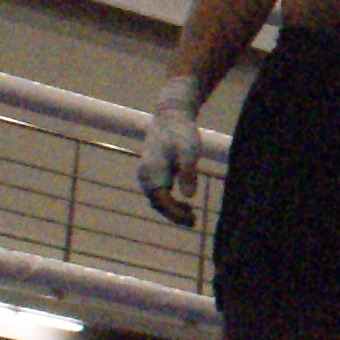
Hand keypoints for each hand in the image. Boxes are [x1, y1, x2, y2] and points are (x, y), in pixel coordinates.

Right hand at [137, 80, 202, 225]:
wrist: (170, 117)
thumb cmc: (181, 133)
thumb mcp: (189, 151)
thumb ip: (188, 173)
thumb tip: (189, 197)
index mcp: (152, 171)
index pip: (161, 199)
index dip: (174, 213)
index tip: (190, 219)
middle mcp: (145, 175)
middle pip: (157, 202)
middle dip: (174, 214)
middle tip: (194, 222)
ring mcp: (146, 174)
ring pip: (157, 199)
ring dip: (172, 210)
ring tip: (192, 217)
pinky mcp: (152, 173)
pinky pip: (158, 193)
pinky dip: (170, 201)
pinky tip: (186, 204)